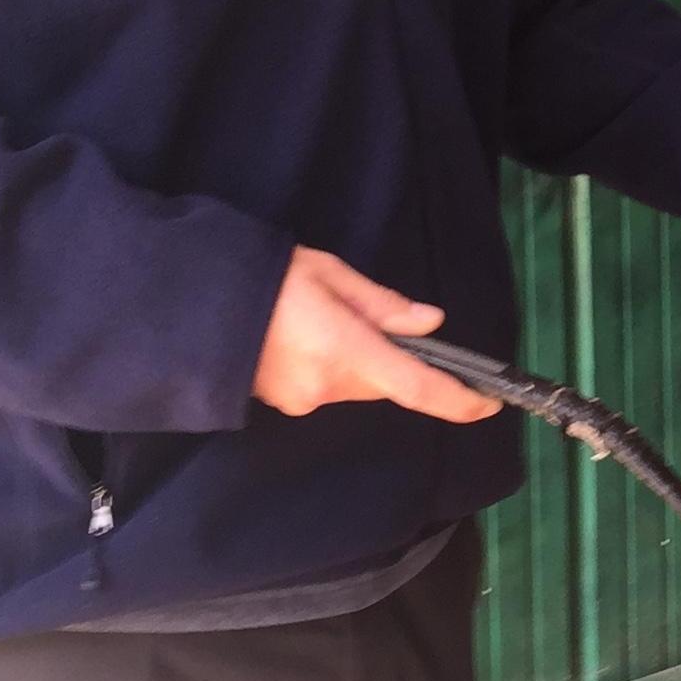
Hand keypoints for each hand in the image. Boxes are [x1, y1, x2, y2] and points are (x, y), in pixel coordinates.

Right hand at [252, 247, 502, 424]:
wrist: (193, 305)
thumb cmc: (264, 277)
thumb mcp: (328, 275)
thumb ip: (381, 305)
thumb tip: (429, 323)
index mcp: (344, 350)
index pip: (414, 386)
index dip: (456, 400)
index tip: (487, 405)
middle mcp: (327, 385)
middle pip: (383, 382)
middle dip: (388, 357)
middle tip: (360, 314)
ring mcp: (303, 400)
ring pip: (355, 385)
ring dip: (357, 359)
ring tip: (321, 318)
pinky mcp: (284, 403)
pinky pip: (326, 387)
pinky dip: (330, 366)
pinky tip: (302, 336)